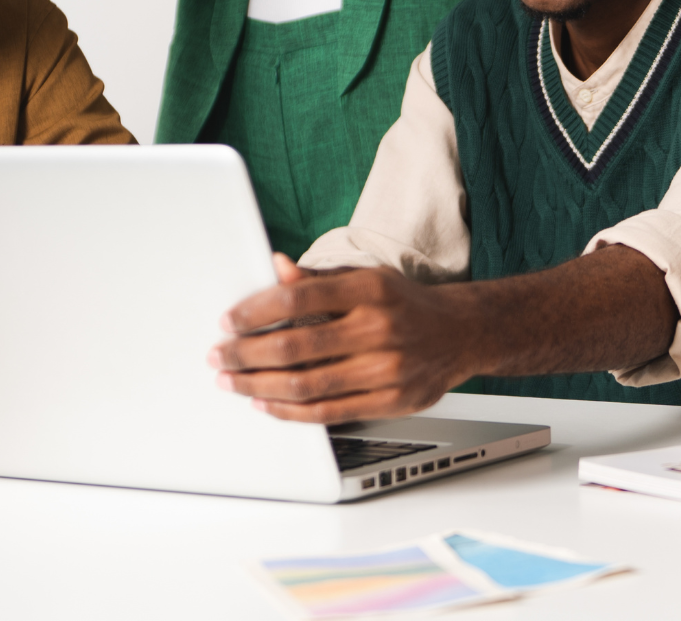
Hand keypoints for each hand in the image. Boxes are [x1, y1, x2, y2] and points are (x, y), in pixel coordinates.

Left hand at [208, 254, 476, 423]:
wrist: (462, 334)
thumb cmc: (406, 305)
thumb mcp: (367, 279)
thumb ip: (319, 280)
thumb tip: (276, 268)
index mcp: (371, 290)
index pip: (298, 299)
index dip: (255, 311)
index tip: (228, 321)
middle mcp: (380, 329)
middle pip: (296, 347)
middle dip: (246, 353)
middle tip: (219, 354)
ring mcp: (387, 370)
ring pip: (307, 385)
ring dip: (258, 385)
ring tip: (232, 380)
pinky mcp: (390, 402)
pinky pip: (328, 413)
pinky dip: (289, 411)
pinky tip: (265, 402)